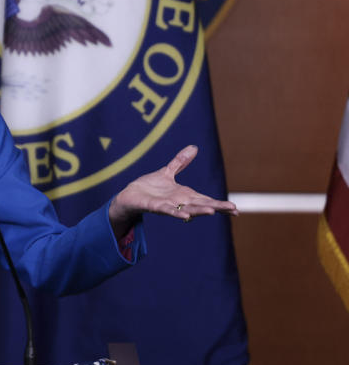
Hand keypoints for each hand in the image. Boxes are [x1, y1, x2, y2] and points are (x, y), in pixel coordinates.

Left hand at [108, 145, 237, 235]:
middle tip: (234, 210)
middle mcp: (179, 202)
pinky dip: (177, 213)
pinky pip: (168, 211)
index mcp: (185, 195)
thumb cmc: (149, 187)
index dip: (220, 204)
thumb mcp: (167, 172)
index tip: (236, 209)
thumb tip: (194, 147)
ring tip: (213, 211)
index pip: (206, 200)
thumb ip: (180, 162)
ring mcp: (168, 205)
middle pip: (201, 205)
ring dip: (199, 211)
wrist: (129, 195)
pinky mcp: (155, 207)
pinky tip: (186, 217)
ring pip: (187, 209)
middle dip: (217, 207)